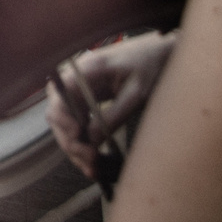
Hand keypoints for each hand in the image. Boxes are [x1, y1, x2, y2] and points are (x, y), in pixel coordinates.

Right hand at [46, 32, 176, 178]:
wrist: (162, 53)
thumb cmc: (151, 65)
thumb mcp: (138, 92)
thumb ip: (114, 114)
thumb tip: (92, 138)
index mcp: (87, 69)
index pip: (59, 95)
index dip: (62, 118)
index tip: (78, 136)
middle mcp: (78, 79)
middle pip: (58, 114)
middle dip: (70, 140)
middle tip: (90, 160)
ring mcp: (82, 91)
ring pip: (66, 124)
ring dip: (76, 147)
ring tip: (93, 169)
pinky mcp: (89, 101)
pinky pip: (79, 124)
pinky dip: (84, 143)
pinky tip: (94, 161)